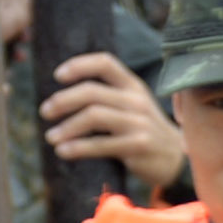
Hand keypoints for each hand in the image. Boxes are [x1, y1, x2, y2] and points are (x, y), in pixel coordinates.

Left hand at [41, 50, 183, 191]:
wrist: (177, 159)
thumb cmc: (144, 131)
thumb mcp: (133, 106)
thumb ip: (108, 97)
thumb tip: (62, 98)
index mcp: (132, 86)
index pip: (105, 63)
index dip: (79, 65)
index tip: (57, 75)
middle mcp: (136, 100)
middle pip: (92, 92)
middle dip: (63, 101)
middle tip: (45, 112)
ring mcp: (139, 122)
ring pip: (94, 116)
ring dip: (67, 127)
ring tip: (51, 137)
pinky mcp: (138, 145)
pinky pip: (101, 144)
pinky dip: (78, 148)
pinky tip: (64, 152)